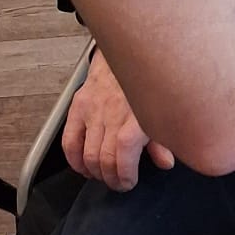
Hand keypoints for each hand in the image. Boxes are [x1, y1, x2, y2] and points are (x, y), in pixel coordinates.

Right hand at [62, 52, 174, 190]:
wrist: (129, 52)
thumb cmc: (148, 82)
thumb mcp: (163, 110)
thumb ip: (163, 139)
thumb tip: (166, 163)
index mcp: (135, 116)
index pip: (123, 155)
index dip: (124, 176)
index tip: (129, 182)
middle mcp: (112, 114)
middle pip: (103, 159)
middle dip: (111, 178)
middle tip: (118, 182)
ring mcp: (93, 109)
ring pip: (86, 154)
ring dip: (94, 172)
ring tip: (104, 175)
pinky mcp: (78, 105)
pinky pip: (69, 141)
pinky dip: (74, 160)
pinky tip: (84, 167)